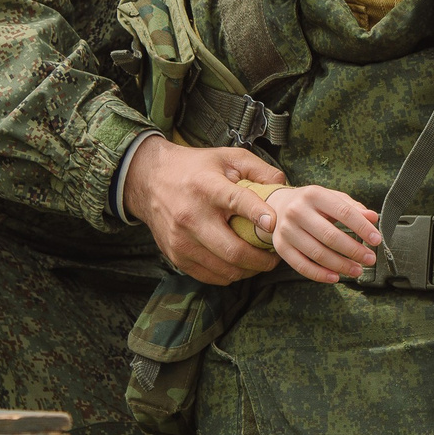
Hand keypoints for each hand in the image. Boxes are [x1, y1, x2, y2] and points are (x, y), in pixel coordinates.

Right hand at [122, 136, 286, 284]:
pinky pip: (210, 276)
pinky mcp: (176, 255)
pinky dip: (229, 274)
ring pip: (224, 269)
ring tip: (260, 261)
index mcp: (206, 187)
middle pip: (233, 250)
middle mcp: (191, 216)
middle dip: (262, 259)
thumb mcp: (227, 157)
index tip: (274, 224)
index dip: (258, 214)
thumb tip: (284, 186)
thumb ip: (258, 169)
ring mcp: (181, 240)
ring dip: (248, 270)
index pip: (236, 201)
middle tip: (275, 256)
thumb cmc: (195, 168)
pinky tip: (239, 265)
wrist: (149, 180)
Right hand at [256, 184, 381, 283]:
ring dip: (341, 265)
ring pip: (317, 253)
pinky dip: (320, 274)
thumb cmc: (312, 204)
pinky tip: (335, 277)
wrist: (276, 206)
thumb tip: (373, 217)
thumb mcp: (332, 198)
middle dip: (354, 250)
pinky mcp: (281, 247)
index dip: (362, 227)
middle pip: (330, 236)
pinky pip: (302, 266)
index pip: (343, 212)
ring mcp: (287, 230)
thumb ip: (353, 207)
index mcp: (314, 194)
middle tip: (370, 259)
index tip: (376, 240)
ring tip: (357, 270)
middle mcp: (297, 211)